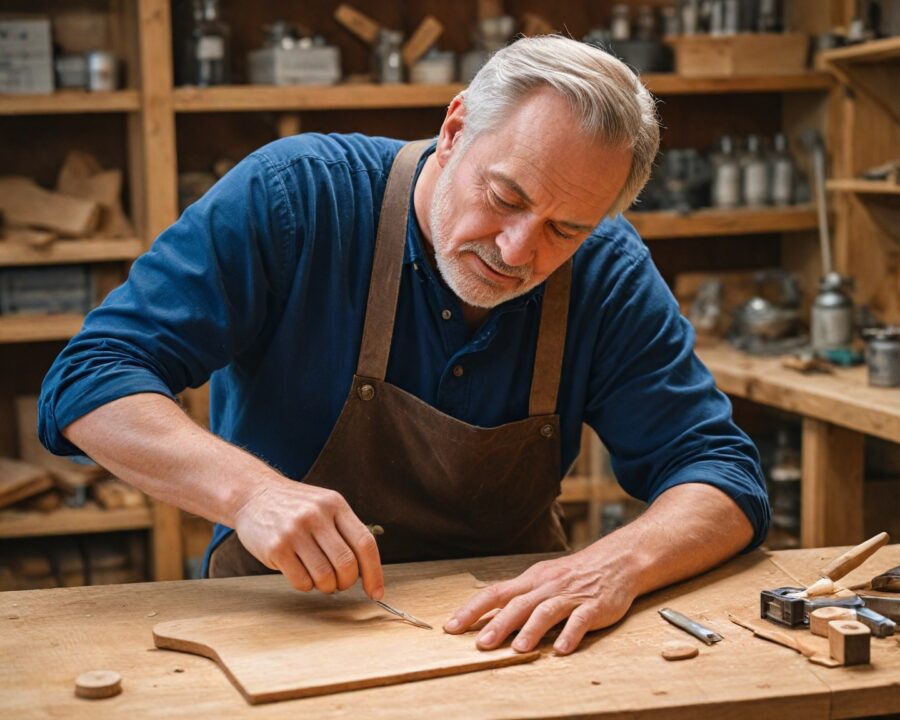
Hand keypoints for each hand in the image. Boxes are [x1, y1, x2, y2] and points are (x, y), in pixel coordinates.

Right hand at [233, 478, 383, 598]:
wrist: (254, 494)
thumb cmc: (295, 507)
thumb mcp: (324, 505)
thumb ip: (345, 531)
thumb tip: (367, 572)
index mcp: (335, 504)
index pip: (365, 544)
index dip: (374, 573)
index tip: (376, 592)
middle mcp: (316, 516)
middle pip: (347, 564)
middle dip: (347, 582)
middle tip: (339, 583)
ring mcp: (295, 531)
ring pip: (325, 577)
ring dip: (326, 587)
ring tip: (319, 578)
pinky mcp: (276, 547)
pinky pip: (301, 582)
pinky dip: (306, 585)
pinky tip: (300, 572)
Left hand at [443, 550, 635, 654]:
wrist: (616, 561)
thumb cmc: (573, 575)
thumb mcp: (542, 581)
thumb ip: (518, 599)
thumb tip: (487, 618)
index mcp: (531, 580)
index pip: (495, 593)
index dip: (473, 610)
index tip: (451, 626)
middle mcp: (547, 586)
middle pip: (518, 604)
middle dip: (499, 625)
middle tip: (481, 645)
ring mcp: (570, 596)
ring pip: (547, 611)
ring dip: (531, 630)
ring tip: (518, 650)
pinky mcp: (594, 606)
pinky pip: (580, 620)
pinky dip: (570, 634)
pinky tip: (561, 648)